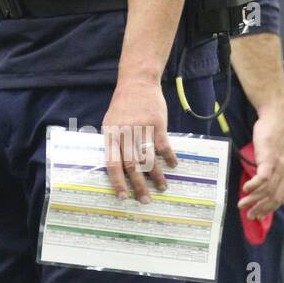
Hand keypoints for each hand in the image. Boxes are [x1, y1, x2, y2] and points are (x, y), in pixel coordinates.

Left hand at [101, 77, 175, 202]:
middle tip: (145, 200)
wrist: (137, 82)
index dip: (117, 182)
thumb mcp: (110, 121)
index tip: (123, 197)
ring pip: (149, 159)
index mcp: (111, 135)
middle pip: (132, 166)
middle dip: (139, 186)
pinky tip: (173, 165)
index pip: (112, 164)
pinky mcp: (157, 124)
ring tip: (162, 187)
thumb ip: (113, 142)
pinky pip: (164, 146)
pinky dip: (169, 157)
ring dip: (157, 176)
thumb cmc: (123, 105)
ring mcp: (141, 129)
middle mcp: (125, 134)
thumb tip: (116, 166)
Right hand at [237, 108, 283, 221]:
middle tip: (249, 215)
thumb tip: (260, 182)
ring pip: (268, 190)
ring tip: (242, 204)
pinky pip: (263, 178)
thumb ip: (270, 169)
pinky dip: (254, 186)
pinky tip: (245, 190)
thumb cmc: (272, 135)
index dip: (269, 209)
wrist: (275, 119)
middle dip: (261, 209)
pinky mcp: (270, 159)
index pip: (280, 197)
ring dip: (254, 200)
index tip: (258, 216)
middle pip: (275, 197)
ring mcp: (279, 166)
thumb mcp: (273, 156)